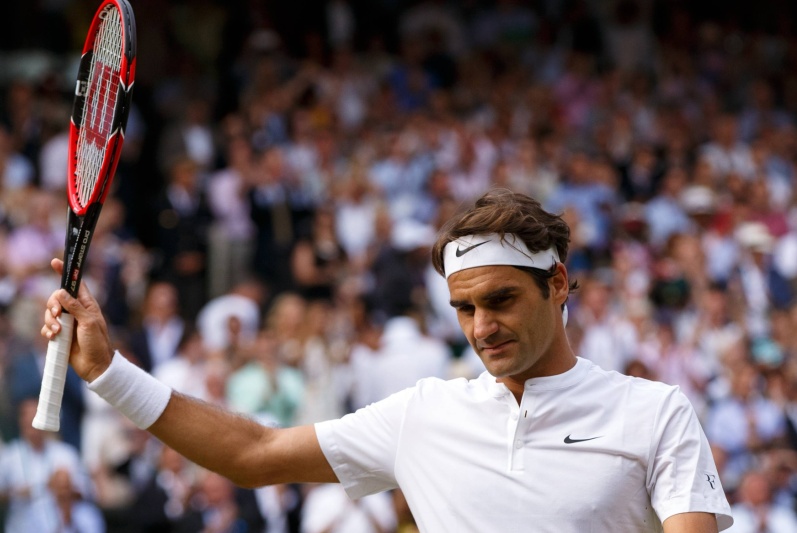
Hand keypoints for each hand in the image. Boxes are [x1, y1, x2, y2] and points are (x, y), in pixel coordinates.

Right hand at [41, 258, 113, 381]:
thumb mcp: (89, 323)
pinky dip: (48, 331)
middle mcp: (76, 311)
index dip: (66, 273)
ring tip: (58, 331)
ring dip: (50, 321)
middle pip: (57, 298)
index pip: (75, 284)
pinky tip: (54, 337)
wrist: (95, 366)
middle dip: (52, 304)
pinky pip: (48, 327)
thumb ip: (75, 307)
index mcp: (87, 305)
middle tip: (57, 314)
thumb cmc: (98, 343)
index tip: (55, 262)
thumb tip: (61, 293)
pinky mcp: (60, 334)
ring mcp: (67, 323)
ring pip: (50, 313)